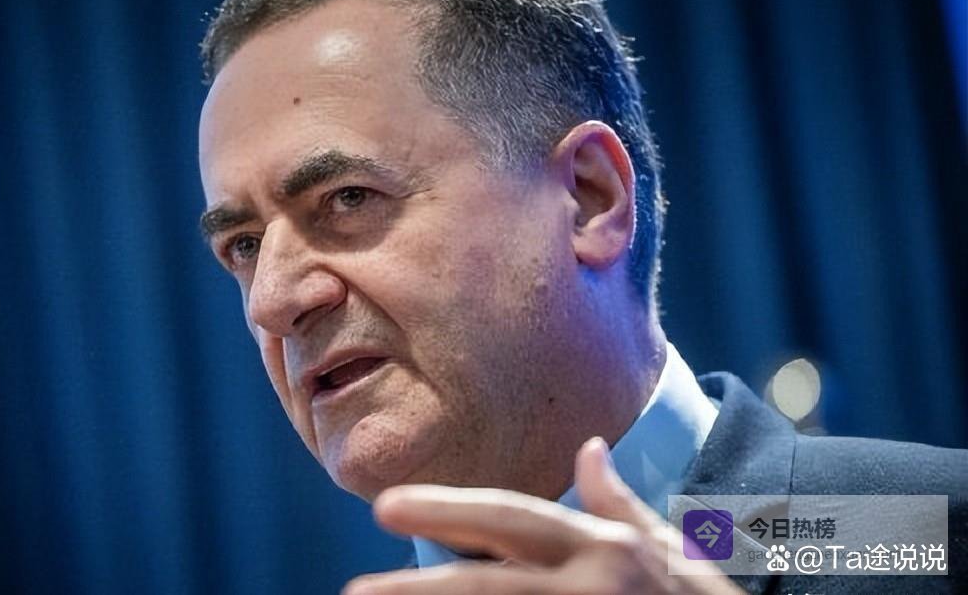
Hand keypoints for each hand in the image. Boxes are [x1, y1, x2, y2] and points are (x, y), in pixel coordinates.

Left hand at [343, 437, 742, 593]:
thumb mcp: (670, 549)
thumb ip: (619, 502)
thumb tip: (589, 446)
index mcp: (606, 548)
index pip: (512, 519)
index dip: (448, 511)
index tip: (385, 507)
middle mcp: (593, 587)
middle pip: (486, 586)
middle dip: (418, 589)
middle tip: (356, 592)